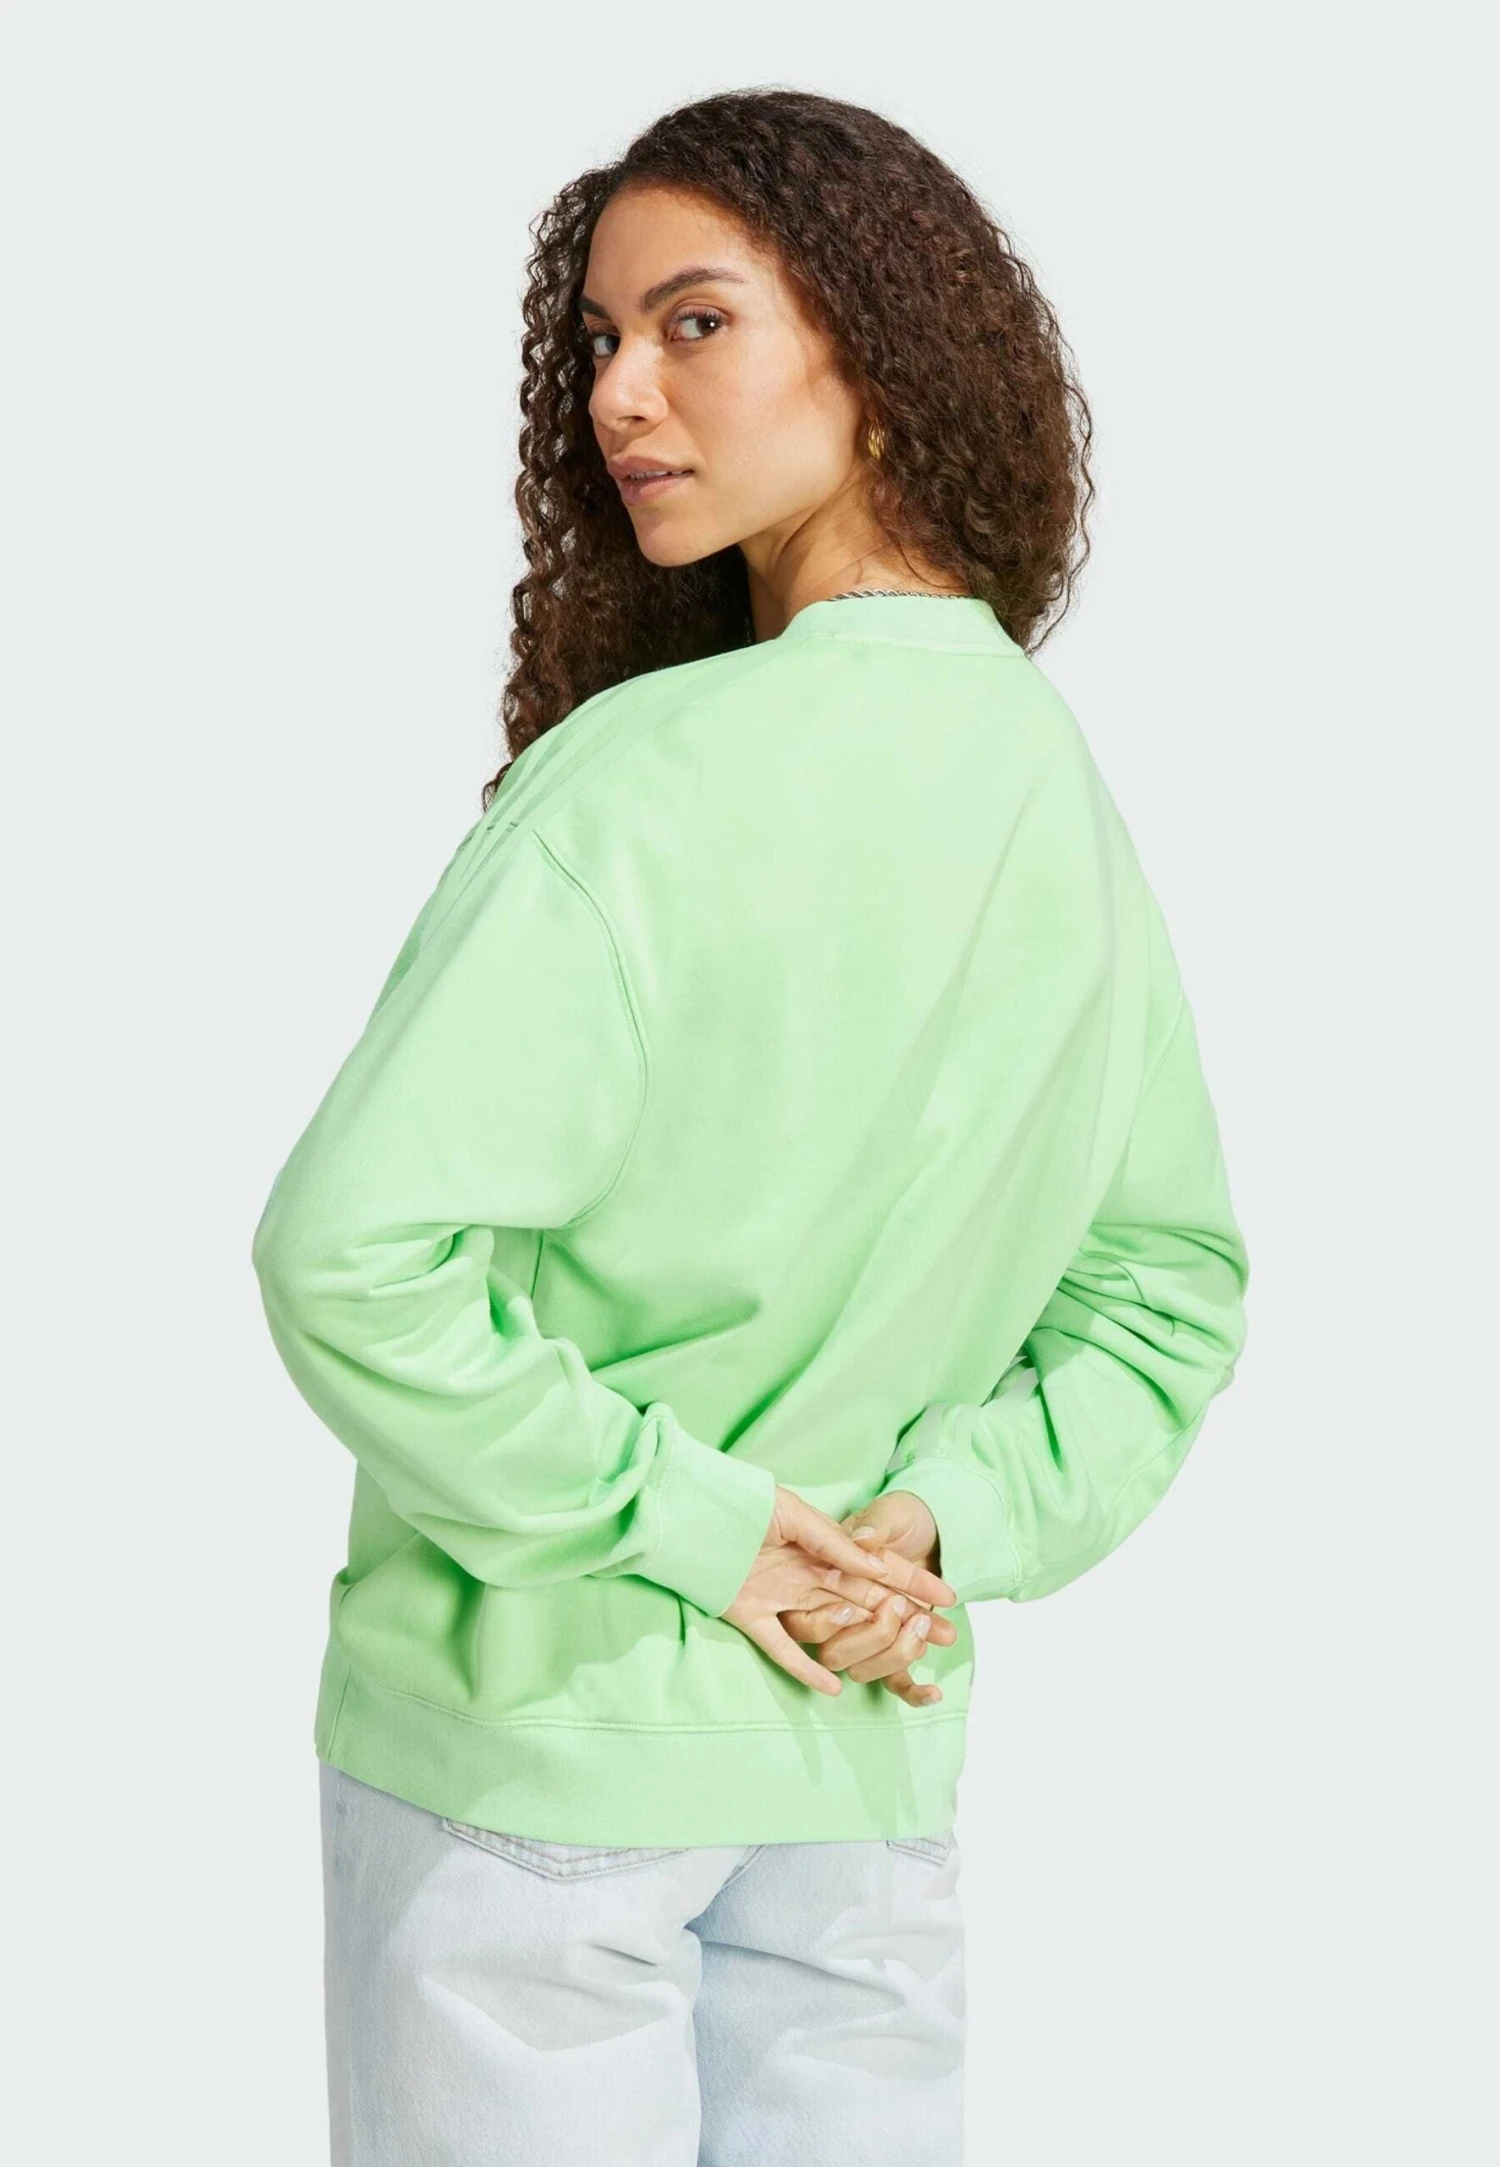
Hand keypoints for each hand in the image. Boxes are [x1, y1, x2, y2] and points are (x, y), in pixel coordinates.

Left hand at [722, 1484, 956, 1696]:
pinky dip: (806, 1670)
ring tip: (898, 1655)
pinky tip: (834, 1688)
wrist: (689, 1514)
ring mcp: (781, 1599)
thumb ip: (832, 1541)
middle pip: (865, 1602)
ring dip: (866, 1641)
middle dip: (907, 1619)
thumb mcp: (793, 1513)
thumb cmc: (741, 1503)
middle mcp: (806, 1576)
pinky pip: (783, 1650)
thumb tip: (874, 1562)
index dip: (912, 1584)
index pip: (876, 1569)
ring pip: (833, 1626)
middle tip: (944, 1636)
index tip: (947, 1599)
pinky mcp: (751, 1618)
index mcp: (820, 1548)